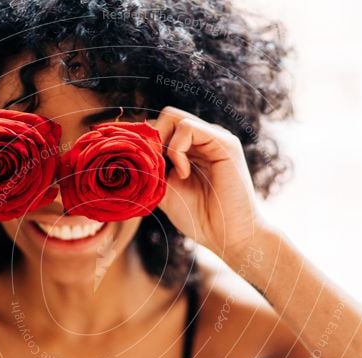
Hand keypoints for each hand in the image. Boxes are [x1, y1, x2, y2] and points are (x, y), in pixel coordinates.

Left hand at [150, 106, 268, 260]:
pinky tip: (183, 173)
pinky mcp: (224, 142)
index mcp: (193, 150)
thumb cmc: (200, 219)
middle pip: (166, 117)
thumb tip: (133, 154)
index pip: (162, 127)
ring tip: (170, 173)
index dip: (146, 143)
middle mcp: (205, 140)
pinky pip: (187, 127)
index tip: (142, 168)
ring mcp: (215, 138)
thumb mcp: (166, 191)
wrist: (229, 236)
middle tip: (152, 167)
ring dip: (162, 145)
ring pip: (173, 117)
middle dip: (150, 138)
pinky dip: (176, 150)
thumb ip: (153, 170)